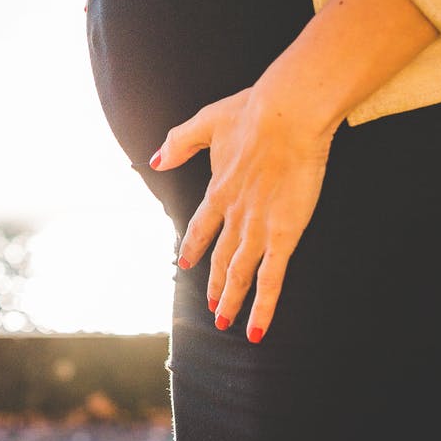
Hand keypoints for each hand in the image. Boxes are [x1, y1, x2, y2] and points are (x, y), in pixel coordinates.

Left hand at [147, 77, 337, 343]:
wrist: (286, 115)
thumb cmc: (253, 111)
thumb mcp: (207, 121)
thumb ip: (179, 142)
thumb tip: (154, 160)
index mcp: (218, 190)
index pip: (201, 227)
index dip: (194, 247)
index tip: (186, 263)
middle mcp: (234, 215)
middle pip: (221, 257)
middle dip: (214, 282)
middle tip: (210, 304)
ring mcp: (258, 228)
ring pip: (240, 275)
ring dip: (231, 300)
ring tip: (225, 320)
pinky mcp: (283, 235)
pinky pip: (271, 280)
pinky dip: (263, 307)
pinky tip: (255, 329)